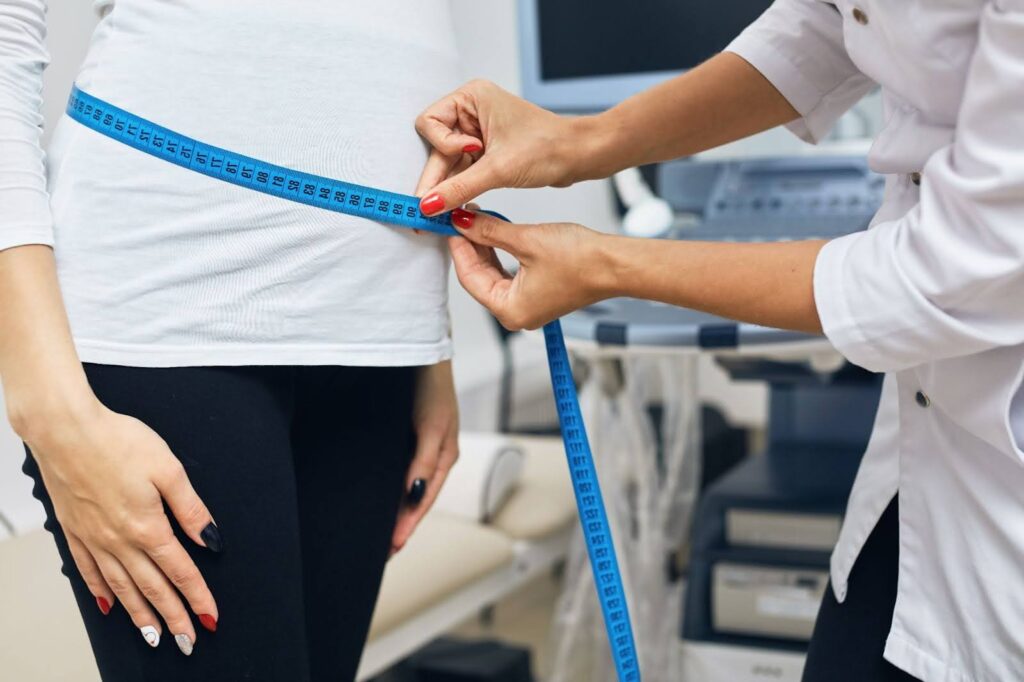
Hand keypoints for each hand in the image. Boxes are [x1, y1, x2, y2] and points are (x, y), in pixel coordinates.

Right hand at [22, 398, 219, 653]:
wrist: (65, 431)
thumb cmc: (117, 441)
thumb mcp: (169, 470)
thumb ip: (191, 509)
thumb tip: (210, 539)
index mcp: (148, 526)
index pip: (180, 571)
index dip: (197, 597)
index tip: (210, 617)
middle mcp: (120, 540)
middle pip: (152, 588)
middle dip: (172, 617)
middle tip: (187, 641)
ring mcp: (94, 538)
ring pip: (121, 587)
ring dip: (139, 614)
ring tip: (153, 636)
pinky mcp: (75, 530)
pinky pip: (89, 571)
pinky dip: (102, 591)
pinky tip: (109, 605)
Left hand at [390, 360, 458, 555]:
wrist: (419, 347)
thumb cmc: (431, 384)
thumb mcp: (432, 425)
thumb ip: (425, 461)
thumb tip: (415, 495)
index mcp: (444, 456)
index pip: (423, 501)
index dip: (408, 526)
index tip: (391, 549)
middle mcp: (431, 455)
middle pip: (415, 500)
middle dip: (400, 526)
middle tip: (380, 553)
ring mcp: (418, 446)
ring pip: (404, 488)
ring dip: (392, 510)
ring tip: (376, 535)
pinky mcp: (403, 435)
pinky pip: (396, 471)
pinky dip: (387, 489)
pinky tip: (374, 498)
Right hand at [415, 79, 588, 214]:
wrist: (579, 156)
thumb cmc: (549, 146)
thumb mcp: (499, 169)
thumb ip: (459, 188)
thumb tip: (428, 205)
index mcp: (472, 98)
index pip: (429, 122)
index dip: (441, 146)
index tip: (467, 157)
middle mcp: (471, 112)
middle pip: (436, 146)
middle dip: (437, 176)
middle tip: (426, 210)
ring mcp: (478, 132)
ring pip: (448, 162)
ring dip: (448, 185)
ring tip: (440, 214)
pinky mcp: (486, 152)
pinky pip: (463, 170)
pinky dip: (460, 187)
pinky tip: (456, 206)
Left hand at [447, 208, 614, 330]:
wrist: (614, 264)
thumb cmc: (581, 261)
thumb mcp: (526, 240)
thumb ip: (489, 232)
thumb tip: (463, 222)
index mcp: (510, 311)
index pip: (469, 277)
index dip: (458, 247)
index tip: (449, 223)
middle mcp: (516, 314)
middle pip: (479, 277)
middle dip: (469, 246)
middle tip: (459, 218)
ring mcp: (527, 305)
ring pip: (492, 274)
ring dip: (484, 247)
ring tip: (475, 220)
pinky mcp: (537, 294)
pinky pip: (508, 274)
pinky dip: (500, 253)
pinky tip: (493, 232)